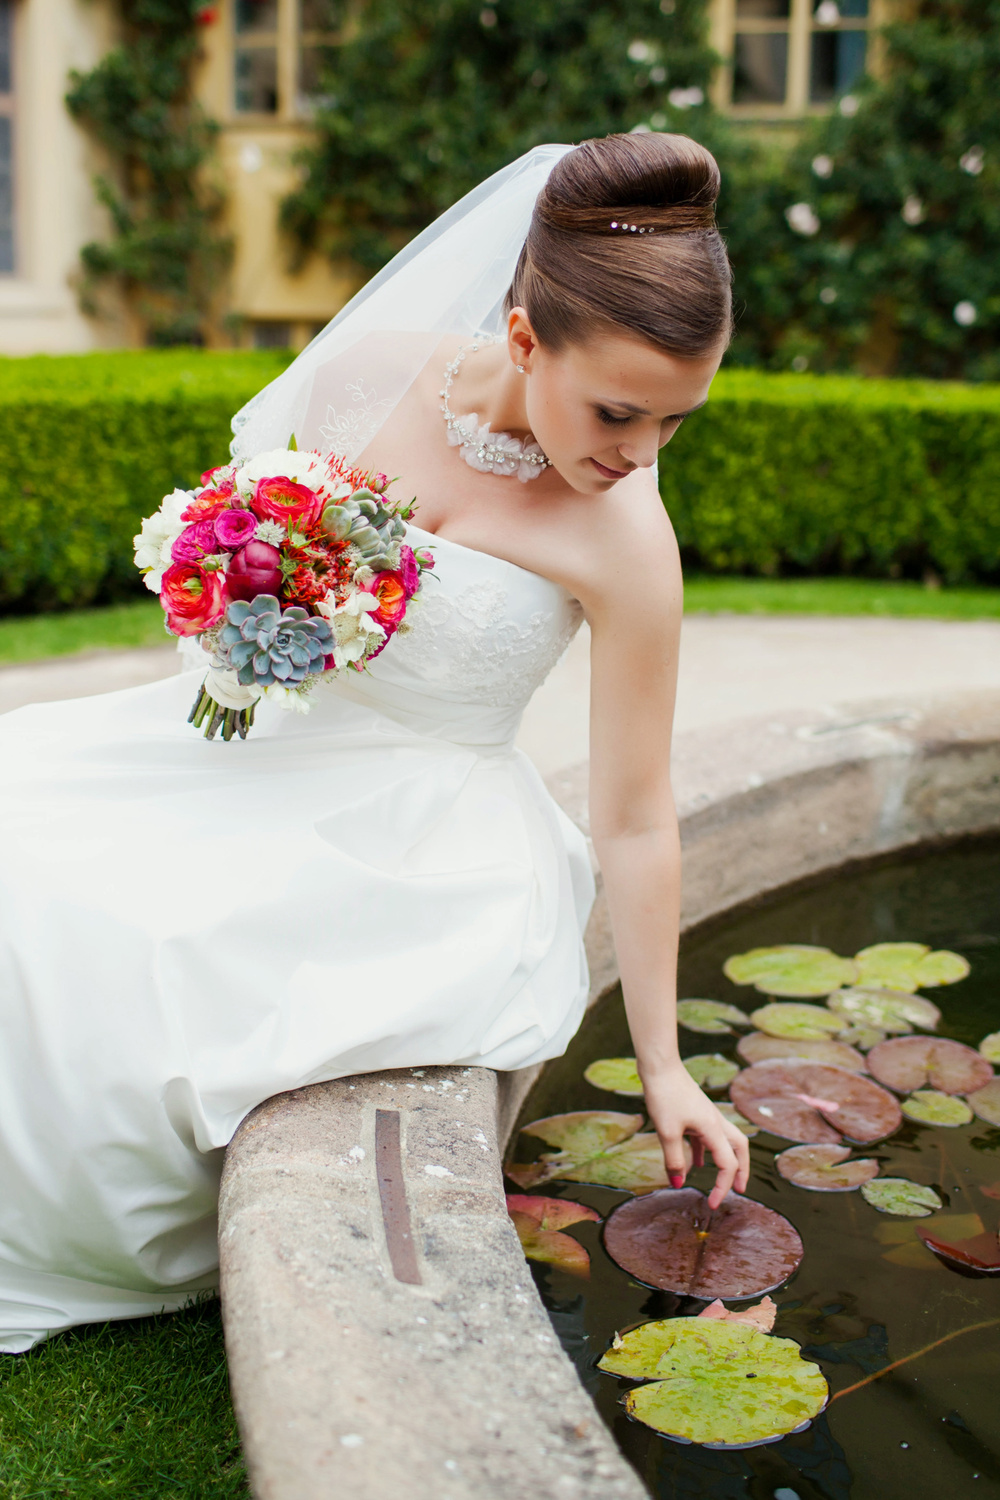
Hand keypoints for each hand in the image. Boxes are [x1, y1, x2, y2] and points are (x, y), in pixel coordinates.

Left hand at [640, 1059, 750, 1209]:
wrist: (660, 1066)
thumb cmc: (664, 1095)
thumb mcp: (666, 1132)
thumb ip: (673, 1159)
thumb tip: (678, 1183)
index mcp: (713, 1128)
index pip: (727, 1164)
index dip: (723, 1187)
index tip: (712, 1204)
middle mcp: (715, 1122)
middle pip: (739, 1149)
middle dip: (741, 1170)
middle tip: (738, 1189)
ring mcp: (707, 1115)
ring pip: (726, 1141)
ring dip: (727, 1160)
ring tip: (720, 1178)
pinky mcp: (696, 1111)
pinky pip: (707, 1135)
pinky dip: (706, 1150)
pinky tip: (694, 1162)